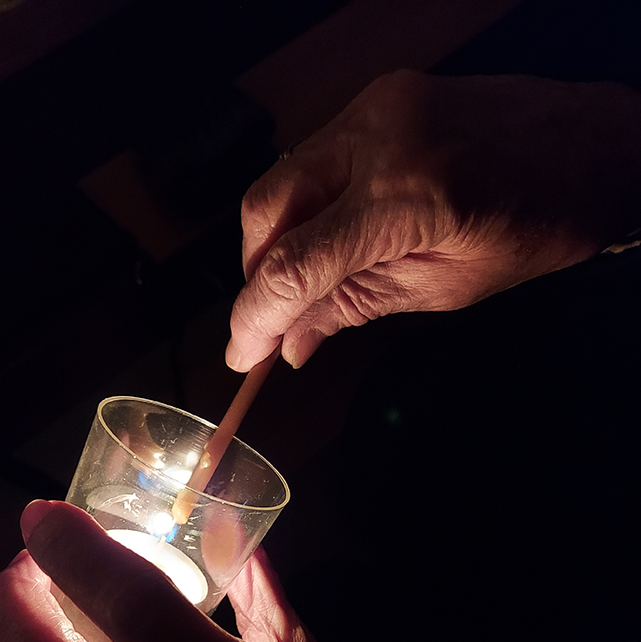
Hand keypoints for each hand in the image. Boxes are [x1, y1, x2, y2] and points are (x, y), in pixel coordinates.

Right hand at [227, 70, 640, 369]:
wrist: (587, 144)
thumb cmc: (535, 222)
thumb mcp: (443, 286)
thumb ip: (355, 307)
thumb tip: (292, 343)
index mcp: (406, 198)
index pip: (294, 265)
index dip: (254, 318)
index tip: (242, 354)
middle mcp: (378, 138)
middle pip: (266, 211)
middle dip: (256, 274)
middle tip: (273, 320)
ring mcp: (373, 108)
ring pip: (280, 181)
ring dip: (277, 240)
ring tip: (306, 283)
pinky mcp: (376, 99)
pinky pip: (311, 159)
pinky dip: (305, 206)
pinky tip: (326, 237)